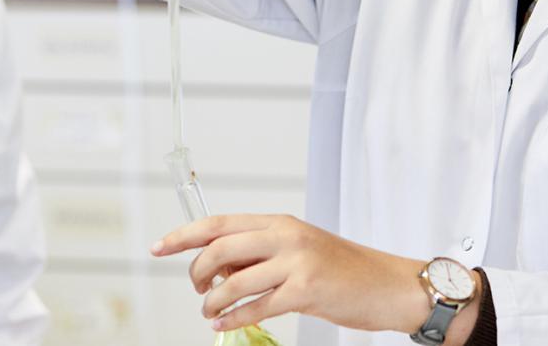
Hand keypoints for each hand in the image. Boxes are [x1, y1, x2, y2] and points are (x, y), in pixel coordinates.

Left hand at [151, 214, 448, 334]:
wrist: (389, 285)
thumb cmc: (344, 270)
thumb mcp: (299, 250)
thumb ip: (260, 253)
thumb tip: (218, 268)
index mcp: (280, 222)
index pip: (219, 223)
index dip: (184, 235)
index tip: (159, 247)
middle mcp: (285, 236)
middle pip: (220, 248)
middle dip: (198, 272)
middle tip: (198, 289)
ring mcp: (297, 262)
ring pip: (234, 280)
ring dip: (214, 301)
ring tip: (210, 312)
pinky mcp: (306, 291)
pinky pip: (257, 307)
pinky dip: (233, 318)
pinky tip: (224, 324)